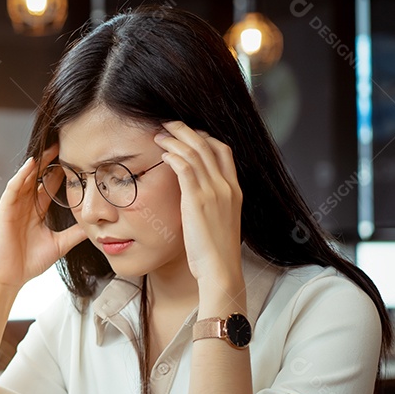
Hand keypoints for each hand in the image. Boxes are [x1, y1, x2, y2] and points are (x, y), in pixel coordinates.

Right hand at [0, 153, 86, 290]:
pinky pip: (13, 188)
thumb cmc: (30, 261)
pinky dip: (21, 176)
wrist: (11, 277)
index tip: (77, 158)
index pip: (51, 185)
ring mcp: (13, 206)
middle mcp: (25, 205)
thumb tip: (96, 225)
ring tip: (50, 148)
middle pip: (39, 177)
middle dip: (51, 161)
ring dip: (37, 163)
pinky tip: (31, 164)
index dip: (62, 171)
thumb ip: (75, 232)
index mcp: (37, 210)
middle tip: (65, 143)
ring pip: (26, 178)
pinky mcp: (3, 210)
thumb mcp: (60, 243)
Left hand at [154, 121, 242, 291]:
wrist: (221, 269)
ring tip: (159, 135)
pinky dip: (174, 156)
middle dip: (187, 131)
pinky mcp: (198, 201)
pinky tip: (162, 154)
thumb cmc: (216, 251)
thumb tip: (197, 197)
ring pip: (195, 153)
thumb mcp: (220, 221)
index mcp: (235, 190)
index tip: (188, 133)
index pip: (224, 151)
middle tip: (169, 124)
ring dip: (175, 140)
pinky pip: (186, 169)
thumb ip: (212, 204)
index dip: (205, 137)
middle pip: (208, 145)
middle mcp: (227, 186)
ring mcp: (214, 192)